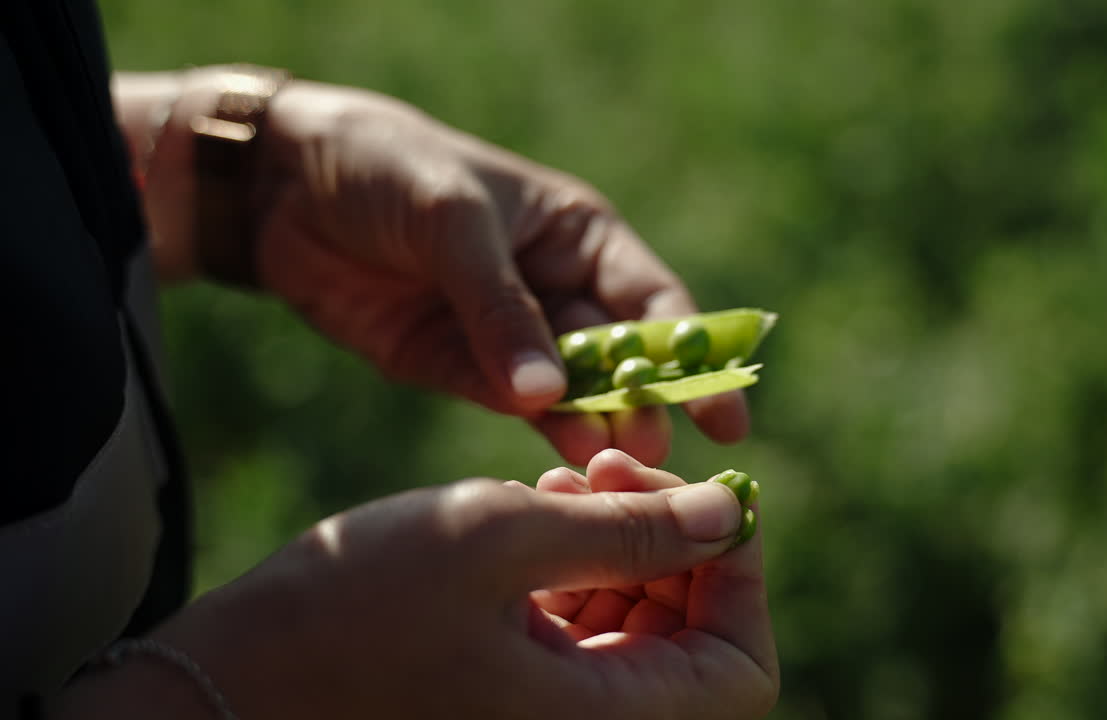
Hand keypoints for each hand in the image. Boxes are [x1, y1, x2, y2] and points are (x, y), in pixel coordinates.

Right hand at [75, 450, 776, 718]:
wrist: (226, 681)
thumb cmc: (351, 610)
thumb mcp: (497, 538)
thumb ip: (624, 528)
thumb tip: (725, 515)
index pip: (740, 669)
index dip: (740, 576)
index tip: (701, 495)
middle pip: (691, 641)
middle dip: (673, 541)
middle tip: (613, 465)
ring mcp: (543, 713)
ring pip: (635, 625)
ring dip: (622, 541)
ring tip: (568, 474)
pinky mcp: (505, 688)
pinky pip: (579, 627)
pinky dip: (577, 561)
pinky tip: (539, 501)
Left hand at [137, 75, 749, 464]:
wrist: (284, 185)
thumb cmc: (391, 169)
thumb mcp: (454, 222)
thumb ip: (500, 309)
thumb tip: (546, 395)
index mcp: (579, 238)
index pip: (655, 306)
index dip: (696, 359)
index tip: (726, 414)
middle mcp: (555, 291)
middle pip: (619, 360)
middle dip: (643, 404)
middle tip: (655, 452)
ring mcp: (506, 334)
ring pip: (568, 392)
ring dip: (591, 426)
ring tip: (607, 464)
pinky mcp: (453, 366)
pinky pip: (506, 404)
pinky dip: (532, 429)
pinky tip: (558, 453)